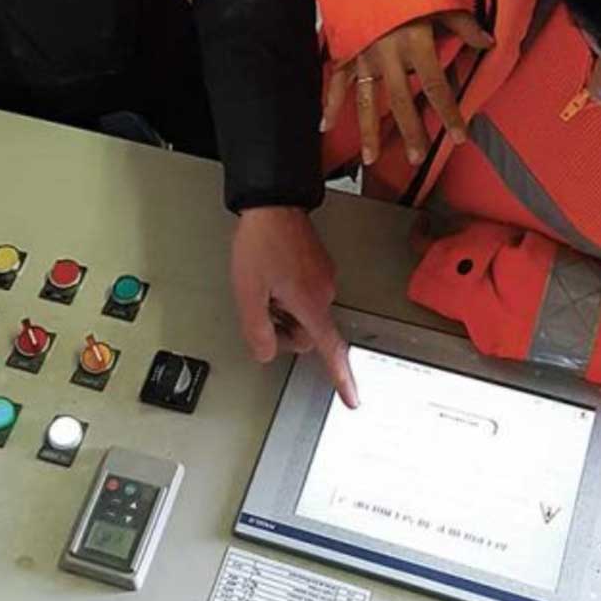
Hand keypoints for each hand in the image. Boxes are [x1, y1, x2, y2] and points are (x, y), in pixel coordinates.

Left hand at [231, 206, 357, 407]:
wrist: (272, 202)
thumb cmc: (261, 241)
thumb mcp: (248, 292)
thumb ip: (257, 329)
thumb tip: (265, 352)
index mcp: (311, 302)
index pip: (330, 350)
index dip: (341, 377)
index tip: (352, 397)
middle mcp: (325, 291)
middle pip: (308, 332)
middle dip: (284, 326)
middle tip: (262, 305)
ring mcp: (324, 276)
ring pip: (305, 312)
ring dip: (285, 307)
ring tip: (266, 282)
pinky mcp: (318, 265)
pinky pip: (306, 293)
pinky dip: (289, 292)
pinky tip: (273, 273)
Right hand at [322, 10, 492, 167]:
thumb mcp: (439, 0)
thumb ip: (464, 25)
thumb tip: (489, 43)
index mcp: (415, 43)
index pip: (436, 86)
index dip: (449, 113)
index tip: (458, 136)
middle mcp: (388, 54)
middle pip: (400, 101)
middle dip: (410, 132)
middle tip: (416, 158)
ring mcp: (363, 56)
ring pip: (366, 101)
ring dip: (369, 131)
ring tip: (371, 158)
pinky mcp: (345, 52)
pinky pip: (336, 82)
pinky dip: (329, 103)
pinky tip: (325, 126)